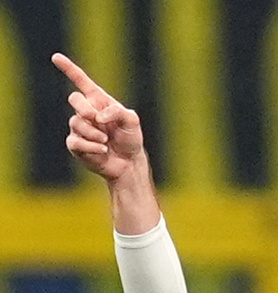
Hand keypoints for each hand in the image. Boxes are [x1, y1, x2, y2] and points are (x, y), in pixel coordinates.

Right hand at [52, 53, 144, 181]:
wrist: (128, 161)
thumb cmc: (130, 138)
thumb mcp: (132, 121)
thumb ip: (118, 112)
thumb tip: (98, 116)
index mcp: (98, 101)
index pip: (81, 81)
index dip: (69, 69)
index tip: (56, 57)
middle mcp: (86, 112)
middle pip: (75, 99)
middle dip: (86, 108)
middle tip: (97, 119)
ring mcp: (79, 128)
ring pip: (76, 123)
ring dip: (94, 132)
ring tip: (106, 140)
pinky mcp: (76, 145)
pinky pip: (76, 142)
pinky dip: (91, 146)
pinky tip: (103, 149)